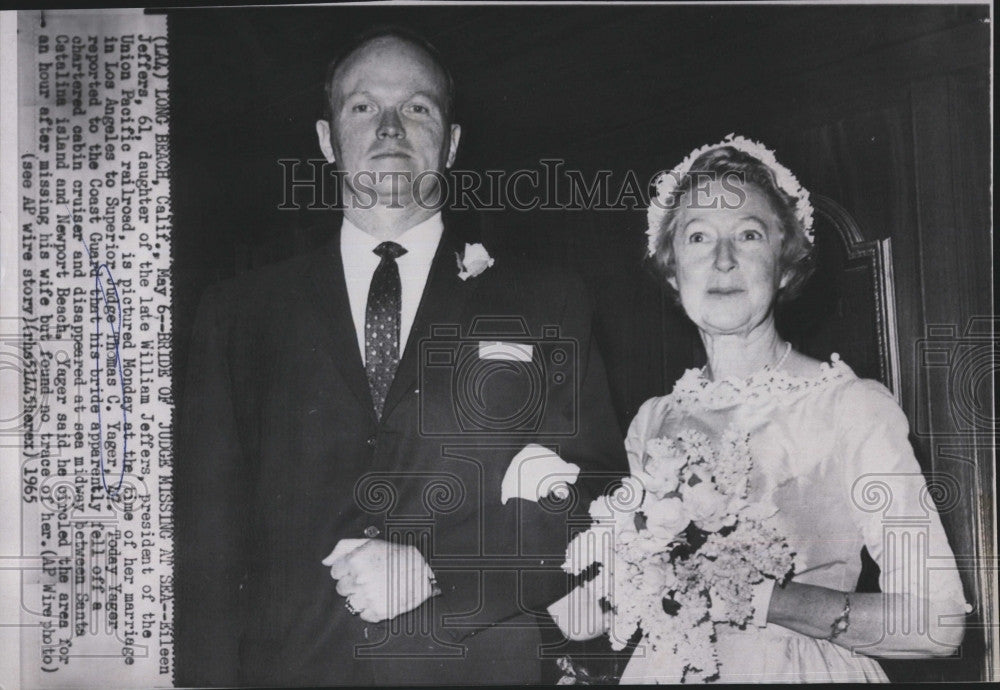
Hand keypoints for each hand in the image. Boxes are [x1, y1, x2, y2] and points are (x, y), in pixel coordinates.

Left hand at [322, 538, 439, 622]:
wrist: (421, 571)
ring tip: (375, 588)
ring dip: (360, 597)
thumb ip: (343, 548)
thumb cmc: (396, 555)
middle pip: (341, 588)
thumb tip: (326, 560)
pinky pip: (364, 615)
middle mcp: (360, 579)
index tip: (357, 569)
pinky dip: (370, 609)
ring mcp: (368, 597)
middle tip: (368, 577)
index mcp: (356, 561)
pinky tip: (380, 597)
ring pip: (350, 602)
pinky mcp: (378, 611)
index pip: (335, 571)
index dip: (346, 570)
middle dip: (352, 583)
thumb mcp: (369, 543)